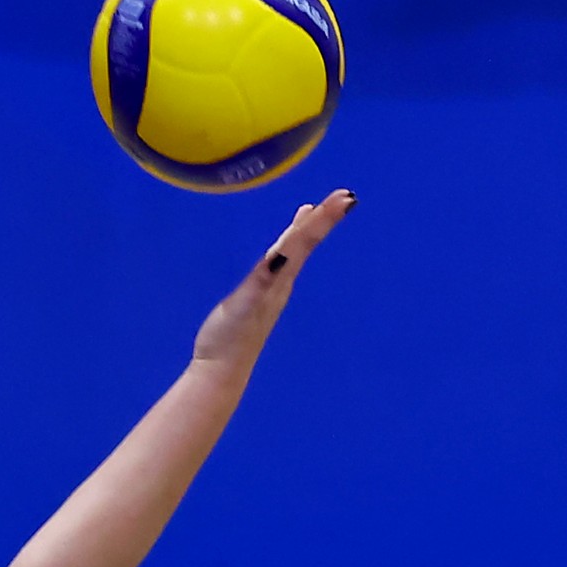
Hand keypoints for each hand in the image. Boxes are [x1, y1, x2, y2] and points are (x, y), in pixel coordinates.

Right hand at [192, 189, 353, 377]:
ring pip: (294, 253)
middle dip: (323, 219)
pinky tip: (282, 250)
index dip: (324, 218)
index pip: (305, 241)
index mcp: (280, 279)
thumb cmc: (230, 338)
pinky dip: (284, 251)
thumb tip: (281, 255)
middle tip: (343, 196)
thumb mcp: (245, 303)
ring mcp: (271, 291)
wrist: (221, 371)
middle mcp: (281, 282)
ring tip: (313, 211)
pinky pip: (277, 266)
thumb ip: (264, 278)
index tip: (346, 197)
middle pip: (305, 243)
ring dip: (306, 230)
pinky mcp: (258, 299)